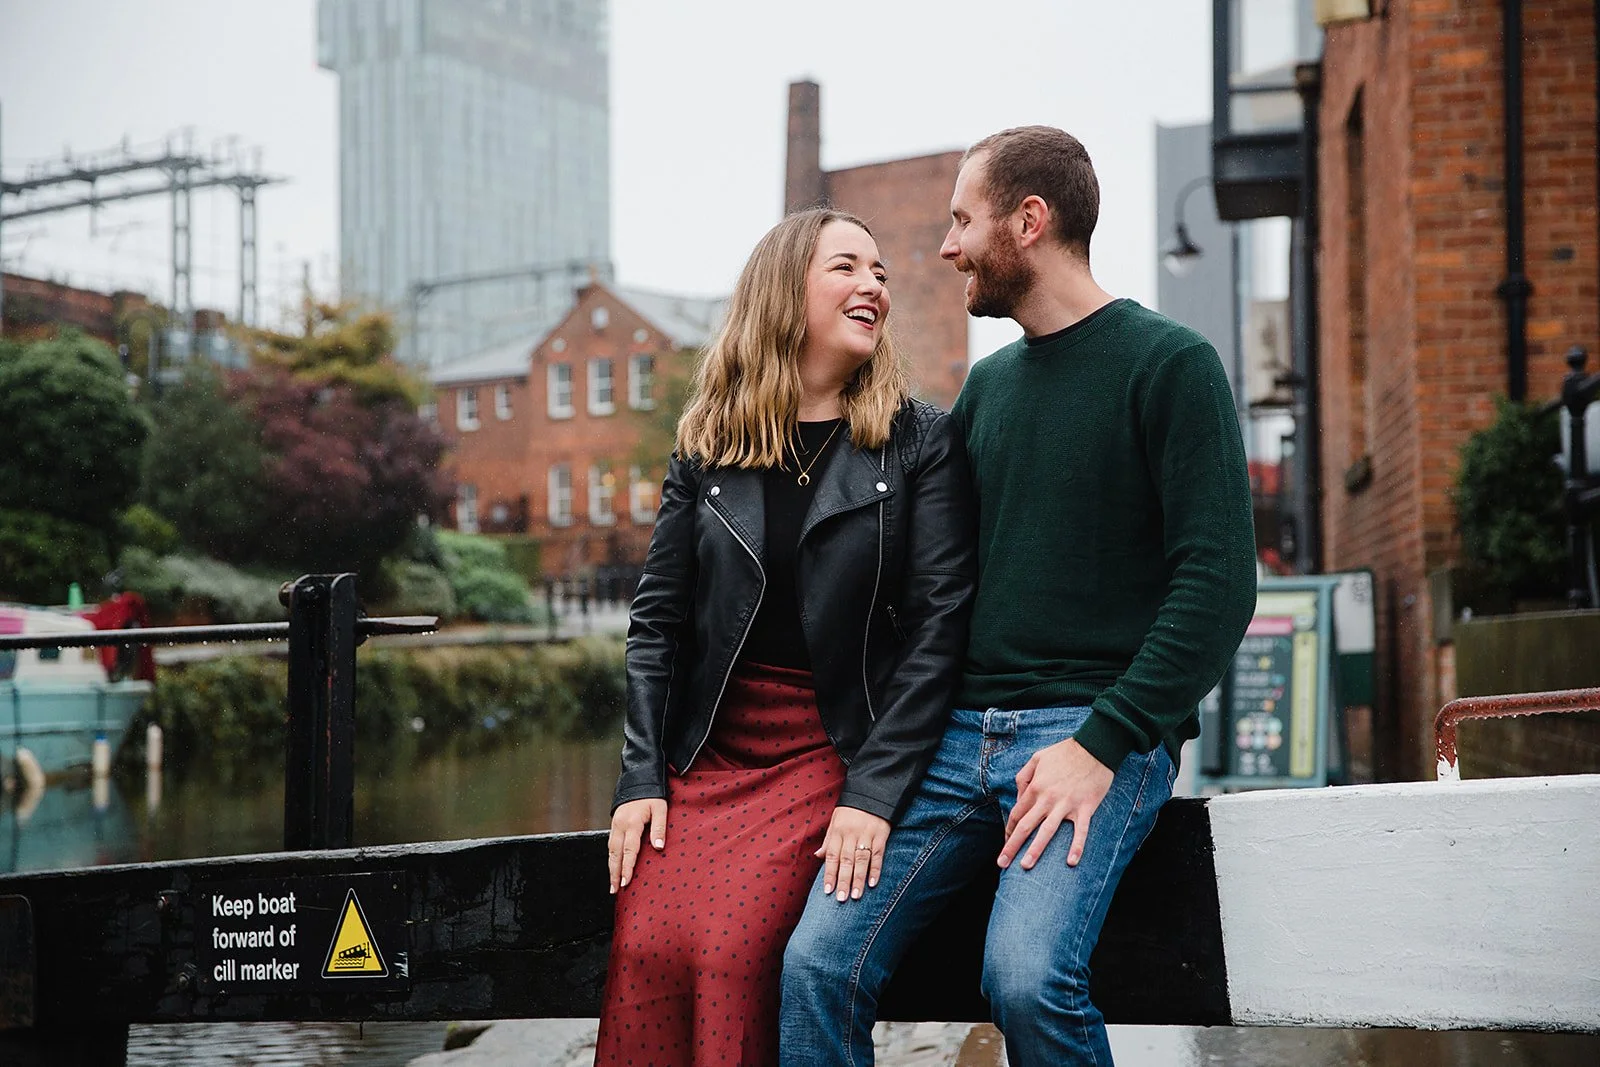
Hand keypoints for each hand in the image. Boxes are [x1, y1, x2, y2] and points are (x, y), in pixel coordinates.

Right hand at [608, 798, 666, 893]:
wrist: (638, 779)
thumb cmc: (652, 795)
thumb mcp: (660, 808)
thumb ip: (659, 828)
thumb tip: (658, 848)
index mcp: (632, 823)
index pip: (629, 850)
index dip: (627, 867)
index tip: (626, 882)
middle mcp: (620, 826)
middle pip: (615, 854)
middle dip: (615, 873)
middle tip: (615, 890)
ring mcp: (615, 825)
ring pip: (610, 851)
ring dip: (611, 868)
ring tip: (613, 884)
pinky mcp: (614, 824)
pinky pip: (611, 844)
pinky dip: (611, 858)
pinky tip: (614, 867)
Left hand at [814, 806, 890, 901]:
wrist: (872, 790)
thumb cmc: (851, 809)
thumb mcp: (835, 820)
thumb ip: (828, 840)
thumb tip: (818, 856)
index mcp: (838, 831)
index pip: (832, 856)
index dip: (830, 874)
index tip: (828, 891)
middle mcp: (851, 834)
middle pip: (846, 861)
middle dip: (843, 881)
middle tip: (841, 899)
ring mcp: (867, 834)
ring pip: (861, 860)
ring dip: (858, 879)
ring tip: (855, 896)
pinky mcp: (881, 834)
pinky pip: (878, 854)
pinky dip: (876, 869)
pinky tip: (873, 883)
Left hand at [999, 739, 1113, 869]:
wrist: (1095, 747)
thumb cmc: (1065, 752)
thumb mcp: (1037, 758)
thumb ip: (1024, 776)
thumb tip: (1018, 796)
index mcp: (1035, 787)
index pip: (1017, 814)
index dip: (1009, 830)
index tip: (1005, 843)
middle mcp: (1048, 798)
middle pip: (1026, 826)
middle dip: (1012, 846)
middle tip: (1002, 864)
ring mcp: (1067, 804)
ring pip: (1047, 831)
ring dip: (1035, 850)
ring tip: (1025, 866)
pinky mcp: (1086, 807)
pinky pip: (1080, 831)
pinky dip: (1076, 847)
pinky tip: (1071, 862)